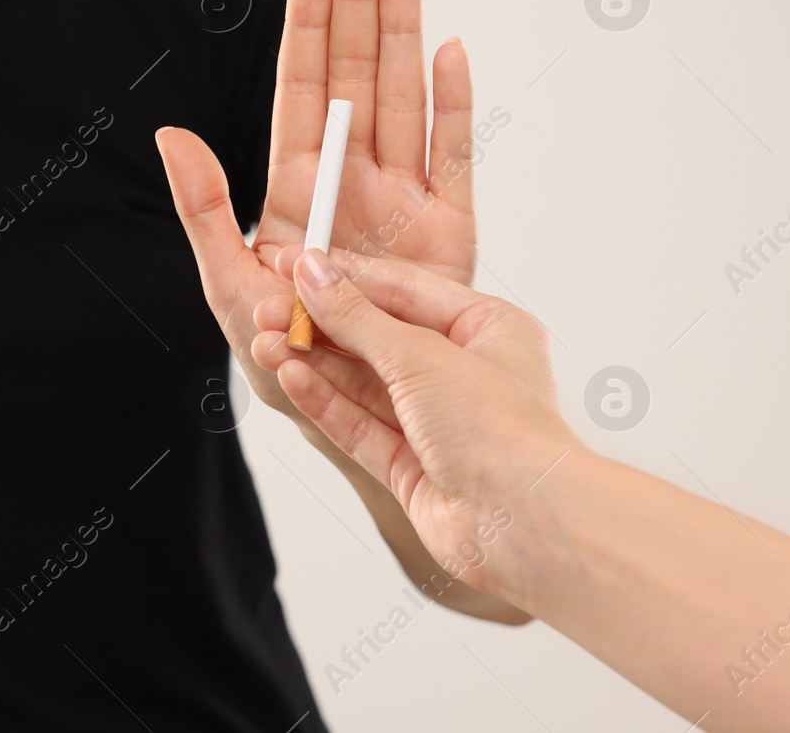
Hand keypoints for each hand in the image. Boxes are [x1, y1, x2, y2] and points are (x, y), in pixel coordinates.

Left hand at [156, 0, 476, 425]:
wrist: (359, 417)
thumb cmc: (285, 359)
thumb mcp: (228, 287)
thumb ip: (203, 209)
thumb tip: (170, 134)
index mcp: (296, 187)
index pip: (300, 85)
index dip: (307, 22)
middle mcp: (352, 179)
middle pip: (353, 71)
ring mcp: (403, 199)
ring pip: (401, 94)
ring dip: (402, 30)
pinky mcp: (450, 232)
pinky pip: (455, 154)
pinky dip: (454, 103)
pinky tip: (450, 48)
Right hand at [255, 246, 579, 588]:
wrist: (523, 524)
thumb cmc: (502, 431)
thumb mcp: (419, 354)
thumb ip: (356, 317)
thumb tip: (313, 276)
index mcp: (489, 330)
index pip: (404, 291)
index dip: (346, 277)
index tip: (297, 264)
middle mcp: (466, 374)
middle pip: (378, 337)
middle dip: (321, 323)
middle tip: (269, 308)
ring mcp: (438, 423)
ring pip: (363, 383)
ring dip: (313, 361)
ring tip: (266, 341)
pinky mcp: (414, 467)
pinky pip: (360, 424)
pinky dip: (324, 401)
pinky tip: (291, 376)